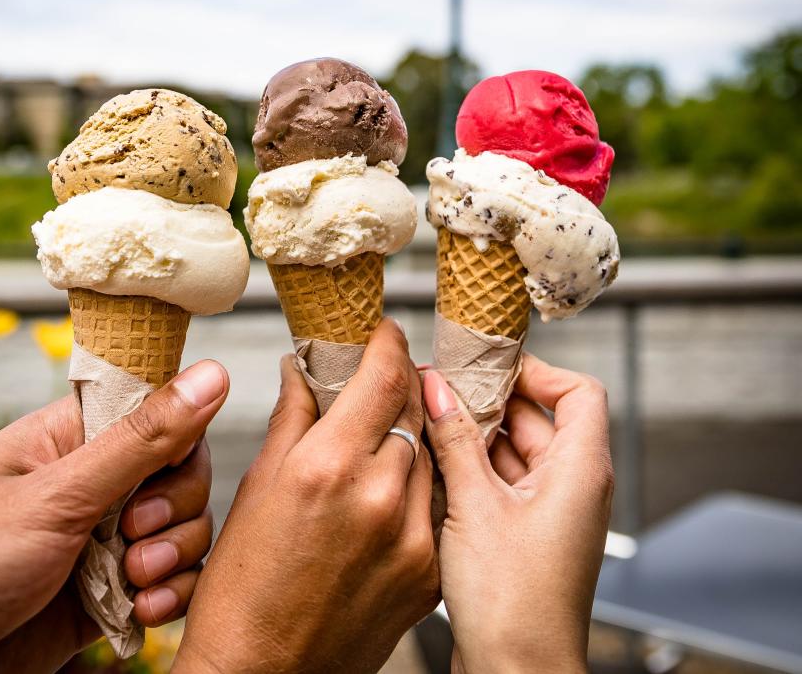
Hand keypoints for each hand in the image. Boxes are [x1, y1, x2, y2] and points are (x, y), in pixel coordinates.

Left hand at [0, 360, 226, 673]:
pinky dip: (170, 594)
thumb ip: (141, 440)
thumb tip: (210, 374)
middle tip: (133, 536)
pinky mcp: (112, 590)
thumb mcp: (57, 497)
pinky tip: (145, 610)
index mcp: (73, 437)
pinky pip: (171, 579)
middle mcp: (94, 483)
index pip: (159, 410)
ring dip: (174, 557)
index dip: (180, 439)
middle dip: (175, 509)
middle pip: (183, 474)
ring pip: (184, 529)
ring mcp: (104, 538)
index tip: (160, 475)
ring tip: (134, 582)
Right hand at [175, 320, 439, 673]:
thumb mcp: (258, 488)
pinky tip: (391, 487)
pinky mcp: (429, 573)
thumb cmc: (244, 589)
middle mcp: (379, 497)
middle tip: (384, 376)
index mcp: (327, 467)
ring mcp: (412, 538)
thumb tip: (306, 371)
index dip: (387, 344)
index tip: (384, 332)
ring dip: (412, 435)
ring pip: (430, 456)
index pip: (382, 377)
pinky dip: (419, 485)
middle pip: (413, 410)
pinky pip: (435, 505)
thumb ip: (293, 419)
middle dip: (400, 384)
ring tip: (383, 435)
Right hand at [423, 354, 612, 672]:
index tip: (486, 365)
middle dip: (486, 401)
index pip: (577, 390)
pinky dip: (471, 468)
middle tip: (437, 390)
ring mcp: (549, 510)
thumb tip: (436, 387)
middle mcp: (573, 486)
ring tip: (426, 426)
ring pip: (513, 450)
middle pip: (536, 417)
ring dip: (472, 436)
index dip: (535, 370)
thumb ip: (455, 440)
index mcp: (580, 470)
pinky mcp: (526, 532)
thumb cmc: (514, 606)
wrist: (518, 673)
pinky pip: (501, 481)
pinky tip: (433, 466)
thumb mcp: (474, 507)